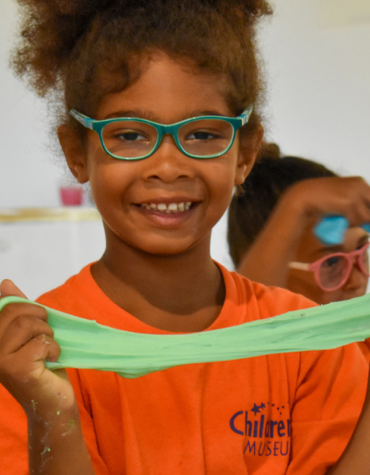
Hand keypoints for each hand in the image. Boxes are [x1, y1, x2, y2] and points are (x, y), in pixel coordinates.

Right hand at [0, 280, 74, 420]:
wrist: (52, 402)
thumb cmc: (42, 365)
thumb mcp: (30, 333)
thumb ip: (18, 309)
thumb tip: (6, 283)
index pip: (5, 305)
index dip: (26, 306)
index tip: (38, 319)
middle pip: (16, 311)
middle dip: (39, 317)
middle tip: (47, 335)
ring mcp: (0, 360)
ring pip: (28, 324)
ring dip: (47, 333)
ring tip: (48, 348)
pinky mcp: (16, 369)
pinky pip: (41, 342)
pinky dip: (53, 348)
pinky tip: (51, 360)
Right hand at [283, 176, 369, 227]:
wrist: (303, 197)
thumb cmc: (321, 199)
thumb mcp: (342, 197)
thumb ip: (356, 203)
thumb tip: (368, 220)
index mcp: (359, 182)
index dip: (369, 212)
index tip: (366, 221)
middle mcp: (360, 184)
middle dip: (367, 219)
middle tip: (360, 224)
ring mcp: (354, 193)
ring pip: (366, 217)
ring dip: (356, 223)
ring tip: (343, 220)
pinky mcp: (348, 203)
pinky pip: (356, 220)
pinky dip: (348, 224)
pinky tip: (338, 219)